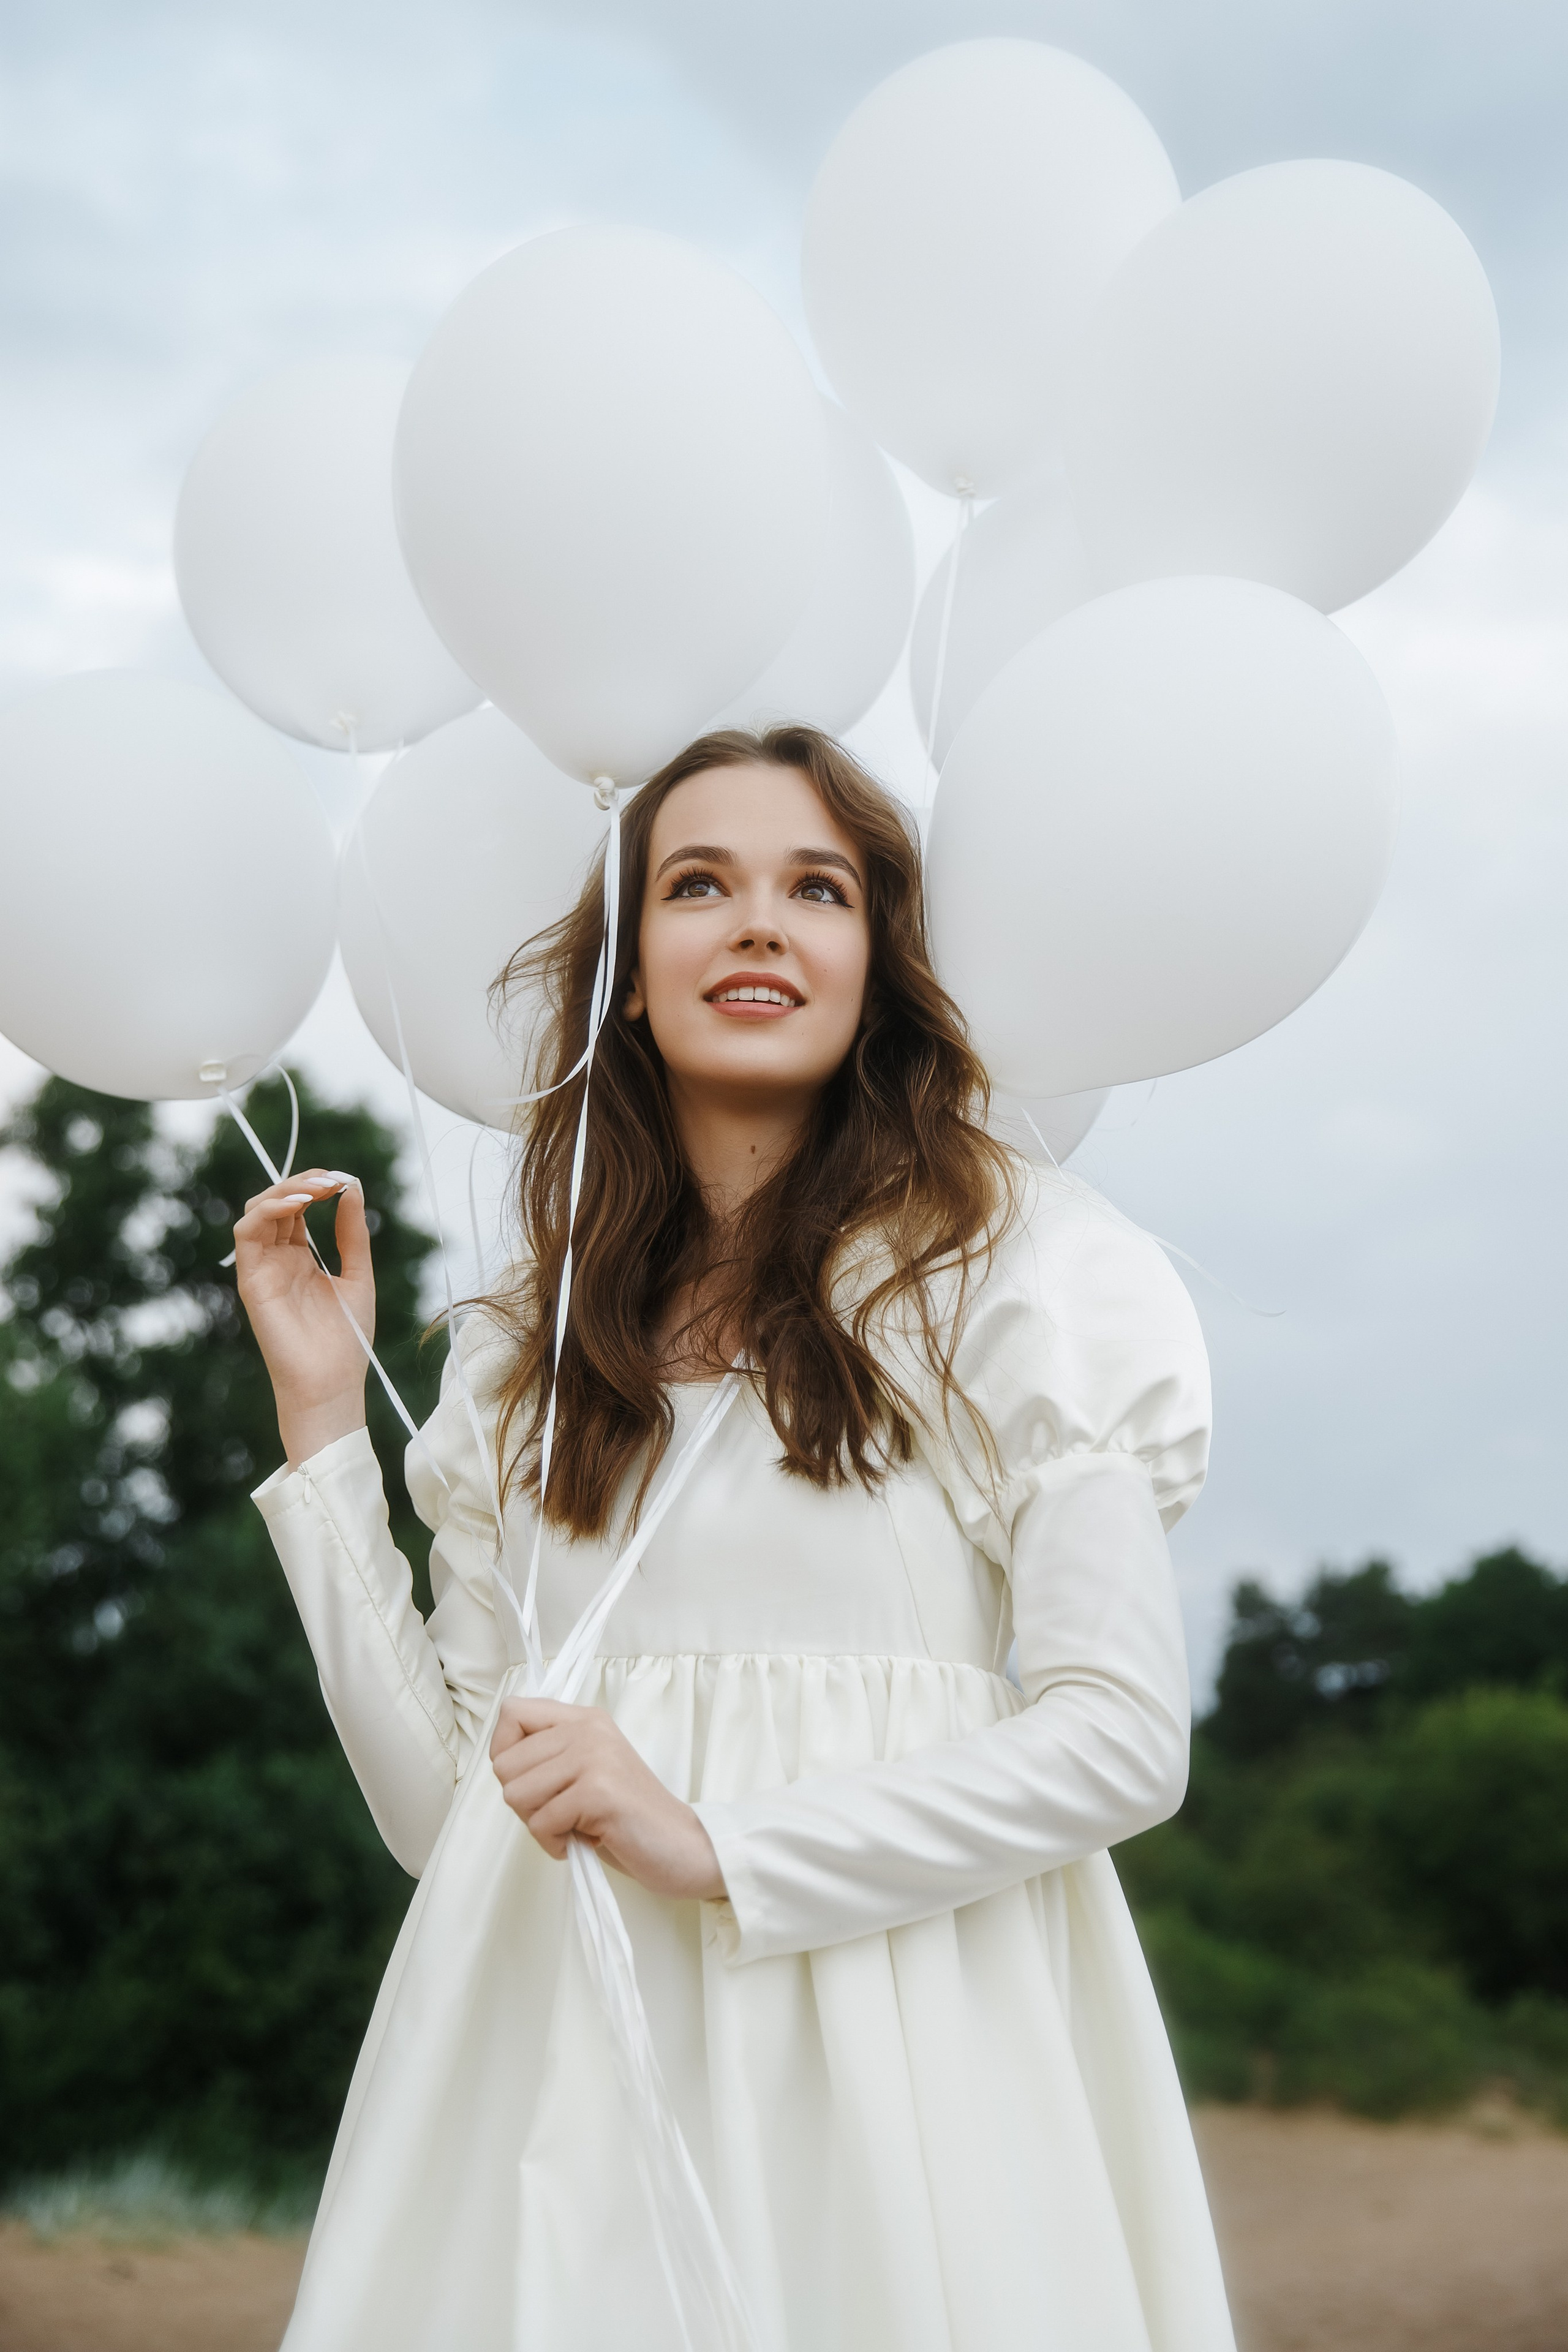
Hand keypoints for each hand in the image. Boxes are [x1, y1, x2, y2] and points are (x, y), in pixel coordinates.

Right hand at [233, 1170, 373, 1465]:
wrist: (331, 1383)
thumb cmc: (345, 1339)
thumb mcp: (358, 1276)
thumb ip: (352, 1235)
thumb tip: (352, 1189)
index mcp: (299, 1257)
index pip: (297, 1207)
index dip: (316, 1186)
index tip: (344, 1180)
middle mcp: (276, 1259)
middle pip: (276, 1203)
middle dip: (302, 1183)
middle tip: (333, 1179)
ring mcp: (262, 1268)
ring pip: (257, 1211)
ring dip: (284, 1190)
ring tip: (317, 1188)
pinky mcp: (251, 1280)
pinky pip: (247, 1234)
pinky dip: (268, 1210)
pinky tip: (296, 1204)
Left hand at [490, 1696, 726, 1901]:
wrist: (683, 1846)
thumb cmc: (627, 1818)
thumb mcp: (585, 1772)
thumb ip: (549, 1758)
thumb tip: (500, 1761)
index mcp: (584, 1719)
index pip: (512, 1713)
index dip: (505, 1753)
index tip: (532, 1781)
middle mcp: (588, 1729)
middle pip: (505, 1763)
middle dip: (524, 1801)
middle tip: (560, 1814)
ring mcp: (594, 1757)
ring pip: (516, 1793)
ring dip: (538, 1824)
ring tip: (574, 1827)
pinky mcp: (598, 1792)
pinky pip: (541, 1823)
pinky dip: (555, 1844)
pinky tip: (584, 1842)